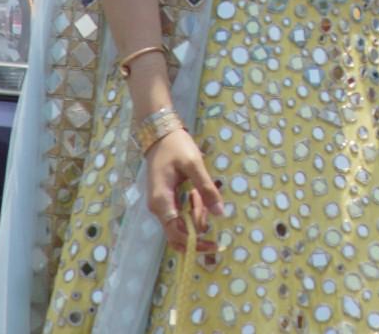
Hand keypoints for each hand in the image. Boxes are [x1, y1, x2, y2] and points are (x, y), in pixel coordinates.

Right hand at [145, 128, 223, 251]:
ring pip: (181, 223)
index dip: (196, 242)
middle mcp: (158, 208)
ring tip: (203, 194)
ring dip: (196, 214)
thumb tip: (220, 213)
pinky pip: (180, 213)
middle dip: (198, 227)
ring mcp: (160, 205)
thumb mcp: (194, 165)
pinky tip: (197, 194)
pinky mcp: (165, 201)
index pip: (177, 234)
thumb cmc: (176, 147)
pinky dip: (192, 208)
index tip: (215, 244)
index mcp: (162, 202)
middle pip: (179, 233)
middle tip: (211, 207)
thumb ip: (206, 189)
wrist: (160, 135)